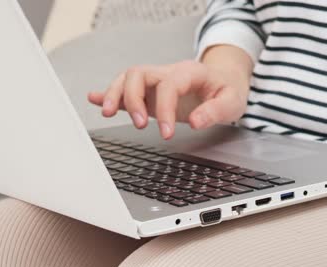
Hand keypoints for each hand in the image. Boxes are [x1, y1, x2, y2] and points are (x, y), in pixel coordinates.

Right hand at [87, 49, 251, 139]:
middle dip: (133, 99)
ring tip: (106, 113)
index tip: (167, 133)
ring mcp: (156, 81)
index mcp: (189, 72)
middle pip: (138, 74)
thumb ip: (215, 111)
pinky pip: (125, 88)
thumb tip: (196, 121)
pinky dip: (108, 94)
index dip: (165, 109)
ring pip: (127, 78)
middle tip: (140, 125)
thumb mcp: (232, 101)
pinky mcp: (150, 92)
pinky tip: (94, 100)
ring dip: (114, 95)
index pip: (169, 85)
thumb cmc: (228, 90)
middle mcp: (168, 72)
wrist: (225, 80)